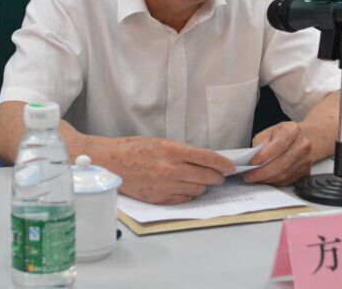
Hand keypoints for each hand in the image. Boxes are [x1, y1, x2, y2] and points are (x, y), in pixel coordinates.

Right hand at [110, 136, 234, 204]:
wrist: (112, 162)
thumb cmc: (135, 149)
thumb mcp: (161, 142)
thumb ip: (183, 151)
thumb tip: (204, 159)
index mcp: (172, 150)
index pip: (207, 158)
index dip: (222, 163)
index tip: (230, 167)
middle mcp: (170, 169)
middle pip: (206, 176)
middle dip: (216, 177)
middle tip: (219, 176)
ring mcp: (165, 186)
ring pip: (197, 190)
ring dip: (202, 186)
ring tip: (200, 181)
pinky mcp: (159, 198)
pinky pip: (184, 199)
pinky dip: (189, 194)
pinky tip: (187, 188)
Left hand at [243, 122, 312, 185]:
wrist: (303, 138)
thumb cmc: (284, 134)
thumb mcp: (270, 131)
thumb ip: (261, 142)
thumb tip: (254, 157)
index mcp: (293, 131)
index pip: (279, 145)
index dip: (264, 155)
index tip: (252, 163)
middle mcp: (302, 145)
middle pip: (282, 163)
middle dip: (263, 172)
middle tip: (249, 176)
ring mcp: (306, 160)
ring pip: (284, 175)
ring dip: (267, 179)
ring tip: (255, 178)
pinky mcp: (305, 172)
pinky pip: (288, 181)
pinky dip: (274, 182)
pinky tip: (266, 179)